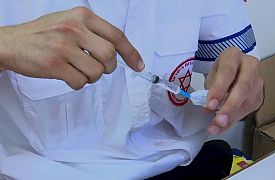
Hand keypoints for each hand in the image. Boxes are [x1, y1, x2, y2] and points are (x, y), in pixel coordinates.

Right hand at [0, 7, 143, 89]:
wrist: (12, 42)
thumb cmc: (44, 34)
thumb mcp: (70, 22)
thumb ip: (93, 32)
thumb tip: (118, 52)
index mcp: (82, 16)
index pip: (117, 35)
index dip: (131, 53)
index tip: (138, 65)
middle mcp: (74, 28)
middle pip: (109, 56)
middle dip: (108, 68)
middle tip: (100, 68)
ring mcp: (63, 47)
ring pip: (96, 72)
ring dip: (92, 77)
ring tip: (80, 71)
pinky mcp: (54, 64)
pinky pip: (80, 82)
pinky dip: (78, 83)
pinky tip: (69, 76)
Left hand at [204, 47, 263, 134]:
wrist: (236, 68)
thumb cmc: (222, 71)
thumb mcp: (212, 74)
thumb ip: (210, 89)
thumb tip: (208, 109)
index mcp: (234, 56)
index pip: (227, 72)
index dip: (219, 90)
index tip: (210, 105)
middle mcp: (250, 66)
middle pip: (242, 88)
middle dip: (229, 107)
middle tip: (218, 121)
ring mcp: (258, 81)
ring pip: (247, 101)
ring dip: (231, 118)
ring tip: (216, 128)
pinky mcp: (260, 95)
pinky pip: (248, 110)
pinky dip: (234, 120)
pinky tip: (223, 126)